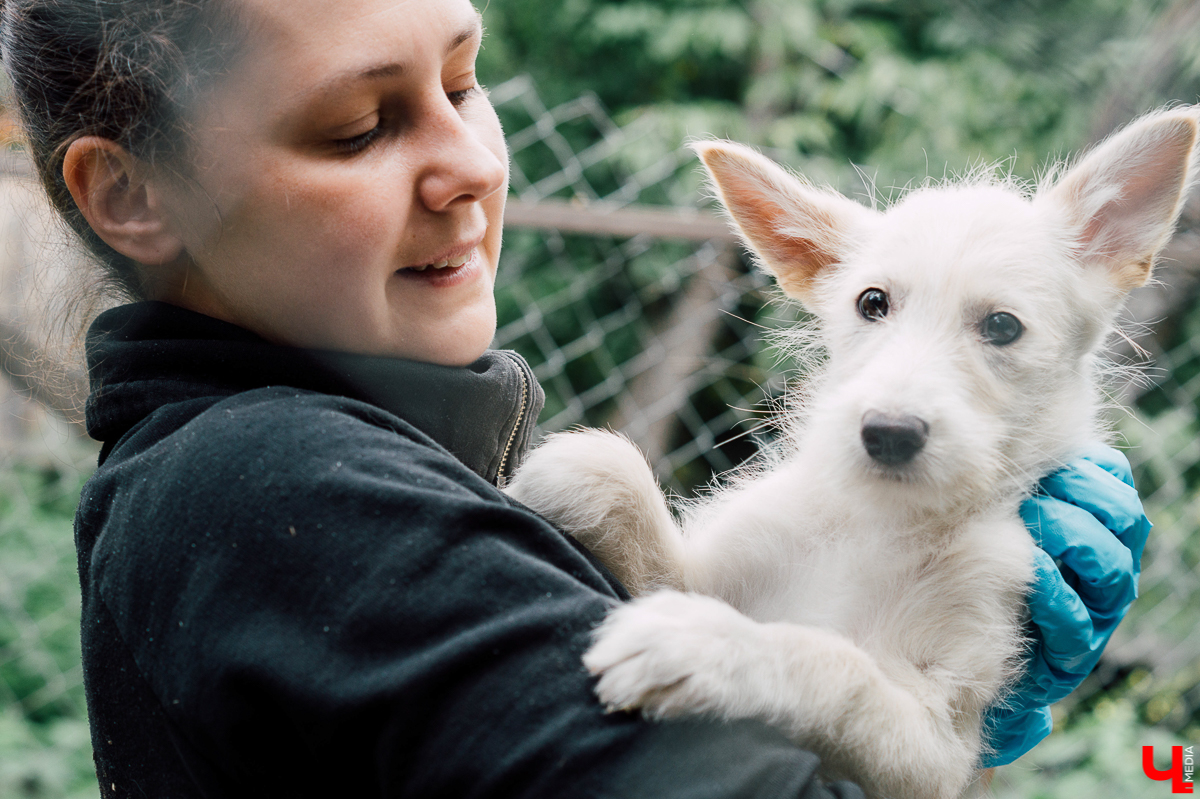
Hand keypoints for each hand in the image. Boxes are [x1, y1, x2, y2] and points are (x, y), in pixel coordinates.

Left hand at [982, 442, 1150, 766]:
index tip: (1040, 471)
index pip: (1115, 481)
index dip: (1083, 471)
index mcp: (1096, 521)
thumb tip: (1003, 441)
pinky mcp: (1072, 653)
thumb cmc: (974, 558)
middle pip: (1125, 519)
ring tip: (1031, 533)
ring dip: (1072, 542)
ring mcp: (1097, 610)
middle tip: (1033, 503)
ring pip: (1112, 570)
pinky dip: (1054, 597)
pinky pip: (1077, 624)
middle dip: (1080, 503)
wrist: (952, 638)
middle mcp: (1109, 563)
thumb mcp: (995, 512)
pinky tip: (1028, 578)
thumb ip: (1011, 480)